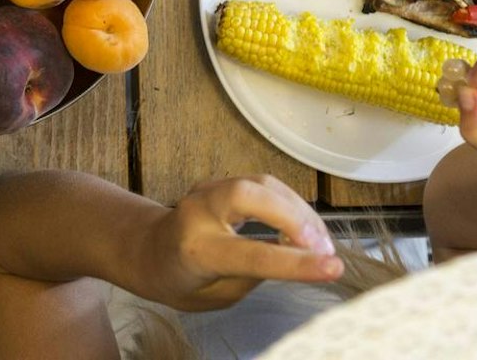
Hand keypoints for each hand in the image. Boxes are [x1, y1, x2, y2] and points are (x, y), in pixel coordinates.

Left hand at [128, 175, 341, 310]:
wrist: (143, 249)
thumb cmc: (177, 280)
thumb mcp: (214, 295)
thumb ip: (253, 275)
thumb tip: (297, 255)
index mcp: (195, 250)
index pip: (251, 255)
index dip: (295, 262)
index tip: (333, 267)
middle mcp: (198, 212)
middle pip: (251, 195)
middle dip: (295, 218)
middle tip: (324, 249)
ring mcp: (207, 190)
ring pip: (262, 183)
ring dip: (299, 210)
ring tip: (321, 243)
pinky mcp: (219, 181)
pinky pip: (261, 184)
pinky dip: (289, 202)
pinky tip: (305, 227)